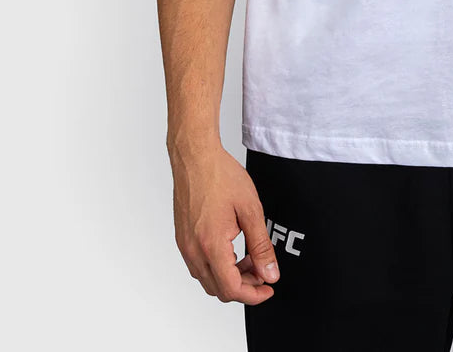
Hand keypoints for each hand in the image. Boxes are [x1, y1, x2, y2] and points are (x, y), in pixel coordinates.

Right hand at [169, 140, 279, 303]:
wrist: (195, 157)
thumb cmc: (220, 176)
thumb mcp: (251, 210)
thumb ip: (261, 245)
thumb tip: (270, 272)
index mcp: (211, 245)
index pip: (232, 288)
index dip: (253, 294)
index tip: (268, 287)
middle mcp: (193, 251)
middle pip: (219, 289)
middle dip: (244, 286)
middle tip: (263, 271)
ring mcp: (185, 246)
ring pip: (208, 279)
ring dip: (231, 277)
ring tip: (251, 258)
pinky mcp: (183, 238)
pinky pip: (200, 265)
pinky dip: (218, 266)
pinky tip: (234, 250)